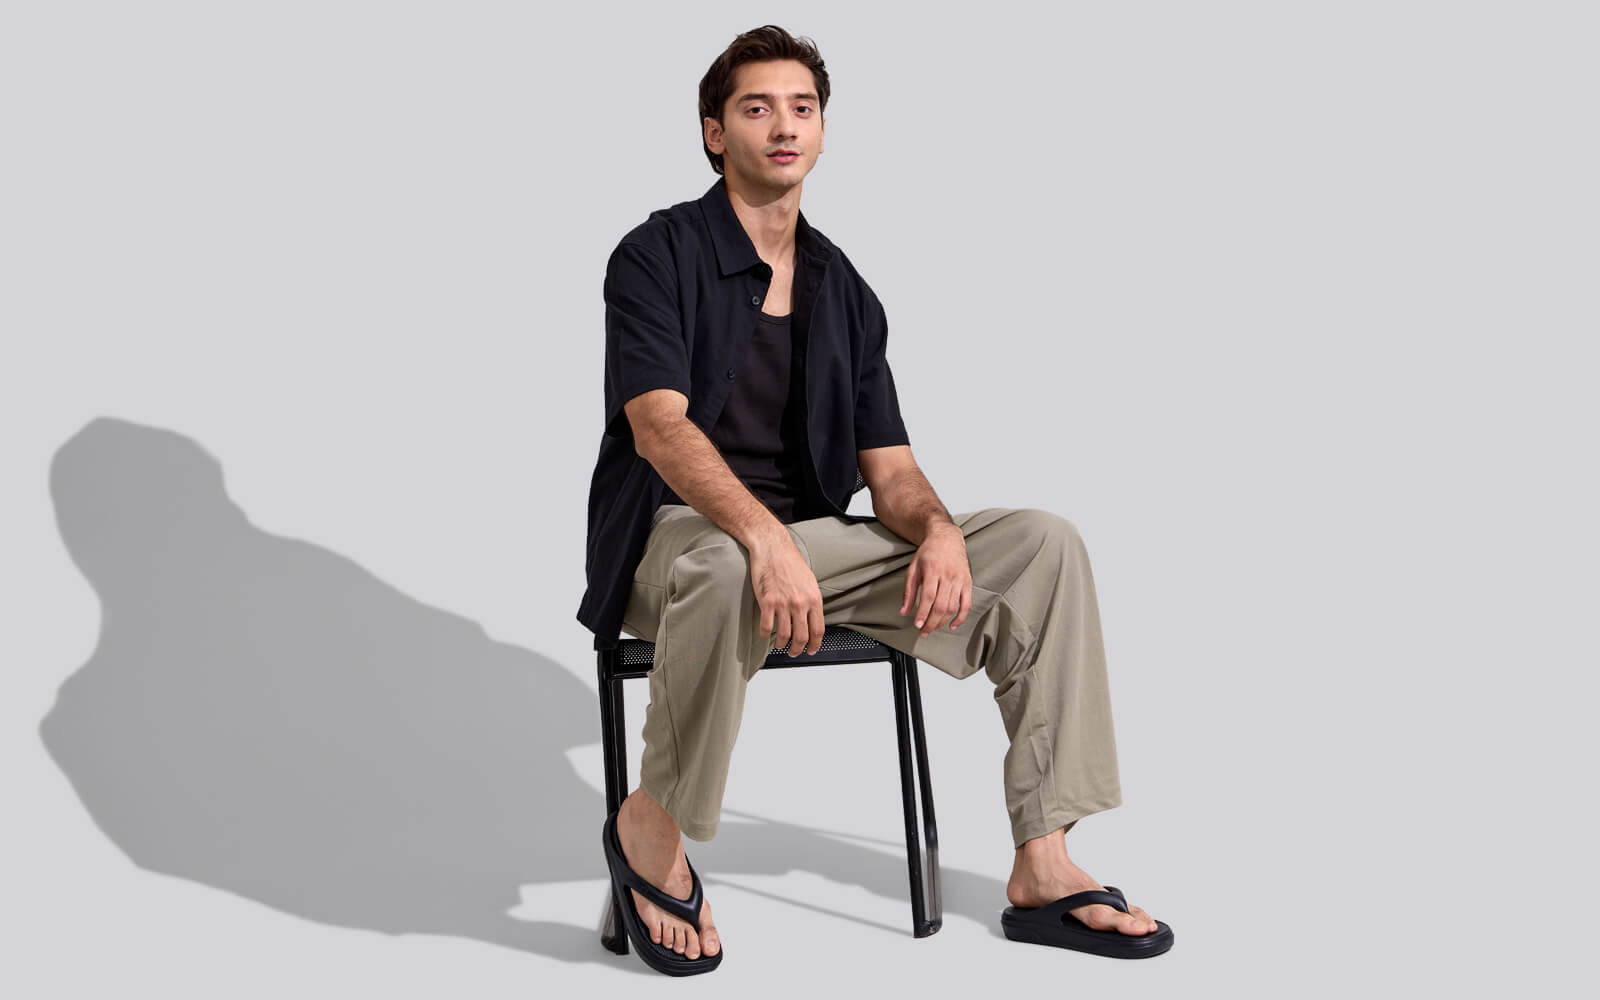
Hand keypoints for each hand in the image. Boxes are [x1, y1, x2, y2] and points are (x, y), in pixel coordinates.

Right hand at [748, 533, 824, 655]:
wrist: (772, 547)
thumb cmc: (790, 561)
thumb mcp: (809, 580)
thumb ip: (811, 600)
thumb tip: (813, 617)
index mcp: (813, 598)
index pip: (818, 630)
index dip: (816, 644)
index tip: (812, 650)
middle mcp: (800, 603)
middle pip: (801, 637)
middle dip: (798, 649)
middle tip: (794, 652)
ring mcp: (783, 603)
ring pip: (784, 635)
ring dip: (782, 645)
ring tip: (780, 646)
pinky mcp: (767, 601)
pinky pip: (766, 627)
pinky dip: (765, 635)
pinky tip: (765, 634)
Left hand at [901, 522, 971, 636]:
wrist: (946, 538)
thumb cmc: (928, 553)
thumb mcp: (913, 568)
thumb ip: (908, 591)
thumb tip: (903, 611)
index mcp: (932, 570)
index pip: (928, 597)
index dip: (923, 613)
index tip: (917, 625)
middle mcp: (947, 575)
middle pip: (941, 605)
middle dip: (931, 622)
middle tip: (924, 631)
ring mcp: (959, 579)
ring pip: (952, 606)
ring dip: (942, 621)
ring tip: (933, 628)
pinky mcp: (967, 582)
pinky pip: (966, 604)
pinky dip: (961, 617)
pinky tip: (953, 625)